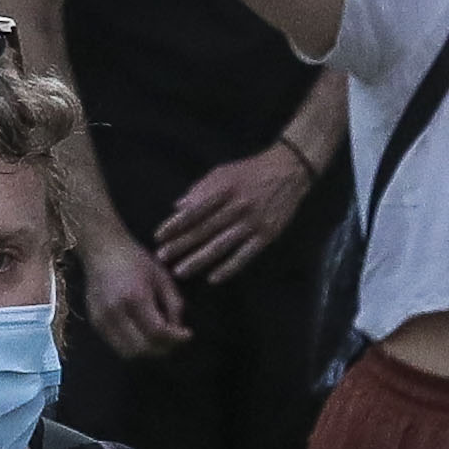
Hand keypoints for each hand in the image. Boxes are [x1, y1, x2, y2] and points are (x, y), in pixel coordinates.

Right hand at [84, 227, 191, 354]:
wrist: (102, 250)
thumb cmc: (136, 259)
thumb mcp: (162, 276)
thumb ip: (174, 304)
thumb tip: (178, 329)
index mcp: (135, 297)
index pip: (157, 332)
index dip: (175, 339)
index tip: (188, 335)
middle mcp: (115, 313)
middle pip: (142, 349)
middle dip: (163, 349)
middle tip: (175, 340)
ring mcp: (101, 320)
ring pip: (127, 353)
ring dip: (147, 352)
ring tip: (161, 340)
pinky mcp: (94, 323)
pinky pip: (116, 346)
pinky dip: (133, 346)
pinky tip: (144, 335)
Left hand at [160, 139, 318, 287]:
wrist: (289, 171)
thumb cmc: (251, 171)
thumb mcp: (224, 172)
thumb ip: (201, 188)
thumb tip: (178, 207)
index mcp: (225, 188)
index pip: (195, 210)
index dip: (175, 224)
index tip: (158, 237)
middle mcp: (238, 206)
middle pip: (205, 229)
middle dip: (181, 245)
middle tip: (162, 258)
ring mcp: (253, 222)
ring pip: (222, 245)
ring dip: (199, 259)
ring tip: (180, 271)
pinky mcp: (267, 235)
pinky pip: (245, 255)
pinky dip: (229, 268)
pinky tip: (213, 278)